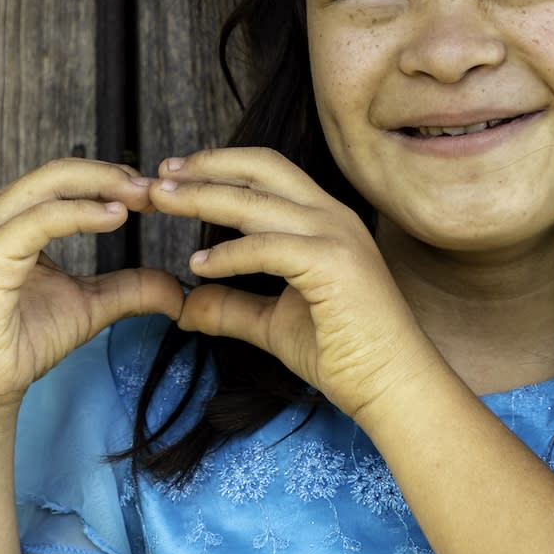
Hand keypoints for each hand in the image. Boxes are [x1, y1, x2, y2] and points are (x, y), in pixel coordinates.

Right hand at [0, 158, 184, 422]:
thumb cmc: (17, 343)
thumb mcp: (87, 306)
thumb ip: (128, 289)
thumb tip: (176, 290)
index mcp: (11, 217)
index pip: (65, 180)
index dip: (112, 180)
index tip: (155, 195)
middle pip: (60, 172)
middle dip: (112, 175)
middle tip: (156, 189)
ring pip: (50, 184)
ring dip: (102, 185)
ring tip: (143, 197)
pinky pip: (40, 219)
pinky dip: (81, 213)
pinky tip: (115, 218)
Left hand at [148, 146, 448, 421]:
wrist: (394, 387)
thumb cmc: (344, 354)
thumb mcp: (274, 323)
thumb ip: (231, 308)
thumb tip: (183, 307)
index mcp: (323, 220)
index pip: (266, 172)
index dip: (218, 166)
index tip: (175, 174)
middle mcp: (332, 217)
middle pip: (260, 169)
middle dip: (205, 167)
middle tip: (159, 176)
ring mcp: (337, 237)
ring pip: (257, 202)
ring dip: (204, 198)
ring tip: (162, 203)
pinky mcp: (335, 265)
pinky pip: (269, 248)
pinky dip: (230, 253)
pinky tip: (198, 265)